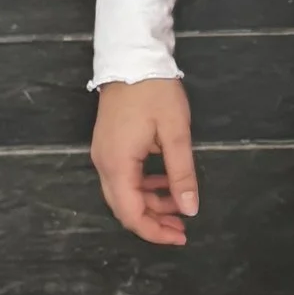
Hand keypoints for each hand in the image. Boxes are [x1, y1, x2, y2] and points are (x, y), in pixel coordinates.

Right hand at [92, 76, 198, 244]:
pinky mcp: (108, 147)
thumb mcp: (175, 133)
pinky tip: (165, 184)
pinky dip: (144, 187)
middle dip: (154, 222)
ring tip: (180, 206)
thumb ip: (181, 173)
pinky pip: (124, 178)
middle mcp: (104, 164)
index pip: (131, 213)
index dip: (155, 232)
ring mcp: (103, 155)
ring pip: (124, 194)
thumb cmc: (155, 92)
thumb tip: (190, 209)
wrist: (131, 58)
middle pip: (124, 208)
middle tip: (183, 227)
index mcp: (118, 164)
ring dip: (150, 204)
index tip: (181, 236)